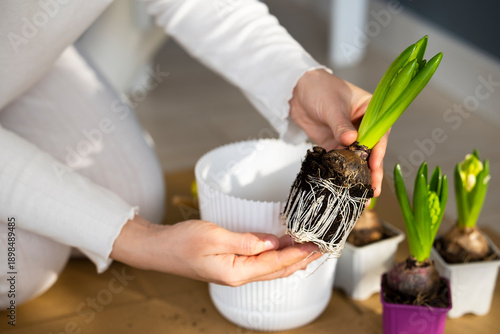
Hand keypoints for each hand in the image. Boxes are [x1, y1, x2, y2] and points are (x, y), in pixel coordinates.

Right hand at [111, 216, 320, 286]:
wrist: (159, 249)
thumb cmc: (180, 242)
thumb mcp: (213, 236)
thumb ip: (245, 241)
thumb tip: (272, 242)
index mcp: (236, 272)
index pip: (276, 264)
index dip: (298, 254)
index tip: (316, 245)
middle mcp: (238, 276)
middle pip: (278, 270)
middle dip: (301, 259)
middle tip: (322, 248)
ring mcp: (234, 272)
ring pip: (271, 269)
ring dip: (291, 259)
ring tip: (309, 250)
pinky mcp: (230, 265)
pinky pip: (260, 264)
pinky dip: (275, 258)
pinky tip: (282, 250)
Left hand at [289, 69, 388, 196]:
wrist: (296, 90)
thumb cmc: (319, 88)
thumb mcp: (332, 106)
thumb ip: (341, 124)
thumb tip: (351, 140)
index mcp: (371, 110)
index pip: (379, 133)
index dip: (377, 151)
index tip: (374, 165)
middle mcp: (363, 125)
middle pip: (370, 150)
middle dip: (371, 171)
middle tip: (371, 190)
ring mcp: (348, 136)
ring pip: (356, 159)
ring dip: (357, 176)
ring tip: (358, 195)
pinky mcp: (334, 144)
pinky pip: (340, 160)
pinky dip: (342, 173)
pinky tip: (343, 186)